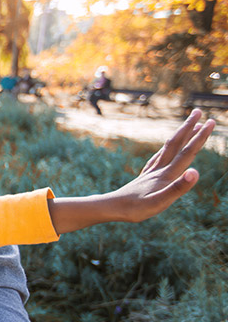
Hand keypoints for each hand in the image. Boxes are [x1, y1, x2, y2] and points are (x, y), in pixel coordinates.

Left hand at [49, 109, 215, 233]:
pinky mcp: (144, 177)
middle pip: (176, 144)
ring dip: (179, 136)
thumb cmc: (135, 209)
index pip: (187, 153)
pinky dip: (165, 149)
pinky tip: (165, 150)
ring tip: (188, 125)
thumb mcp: (159, 203)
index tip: (211, 122)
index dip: (200, 138)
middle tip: (198, 111)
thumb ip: (178, 188)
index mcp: (166, 175)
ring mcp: (151, 172)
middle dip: (188, 128)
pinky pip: (157, 158)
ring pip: (167, 149)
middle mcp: (159, 170)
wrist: (111, 208)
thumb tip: (195, 172)